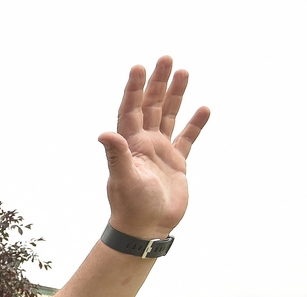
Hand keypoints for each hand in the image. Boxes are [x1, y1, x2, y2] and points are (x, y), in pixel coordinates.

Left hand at [99, 56, 209, 239]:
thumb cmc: (131, 206)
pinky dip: (195, 124)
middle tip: (165, 58)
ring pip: (168, 116)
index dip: (133, 89)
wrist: (145, 229)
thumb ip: (117, 155)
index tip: (138, 67)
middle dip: (157, 83)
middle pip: (150, 106)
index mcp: (130, 145)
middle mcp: (144, 144)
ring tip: (184, 71)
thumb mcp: (124, 179)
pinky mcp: (176, 163)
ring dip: (175, 95)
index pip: (130, 110)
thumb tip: (103, 134)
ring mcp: (161, 152)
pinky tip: (203, 109)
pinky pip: (187, 138)